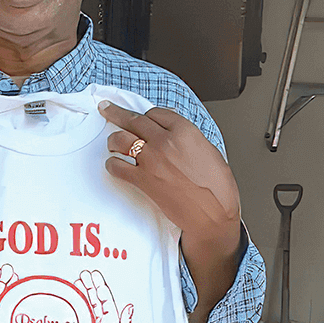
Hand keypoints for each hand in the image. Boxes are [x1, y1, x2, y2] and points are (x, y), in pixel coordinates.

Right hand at [68, 270, 133, 322]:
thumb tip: (129, 307)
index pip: (105, 301)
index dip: (100, 287)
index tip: (94, 275)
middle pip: (94, 301)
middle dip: (89, 286)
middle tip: (84, 274)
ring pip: (84, 308)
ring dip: (80, 294)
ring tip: (76, 282)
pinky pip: (73, 318)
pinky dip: (71, 308)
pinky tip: (67, 300)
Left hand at [99, 101, 241, 254]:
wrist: (212, 213)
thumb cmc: (217, 187)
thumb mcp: (209, 150)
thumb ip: (189, 139)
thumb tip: (177, 136)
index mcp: (185, 131)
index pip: (156, 113)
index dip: (146, 115)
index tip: (140, 117)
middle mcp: (165, 141)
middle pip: (134, 120)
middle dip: (116, 113)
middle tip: (106, 109)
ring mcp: (151, 160)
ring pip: (121, 139)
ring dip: (113, 140)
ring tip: (112, 143)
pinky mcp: (142, 180)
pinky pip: (117, 166)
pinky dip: (112, 164)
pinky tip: (114, 165)